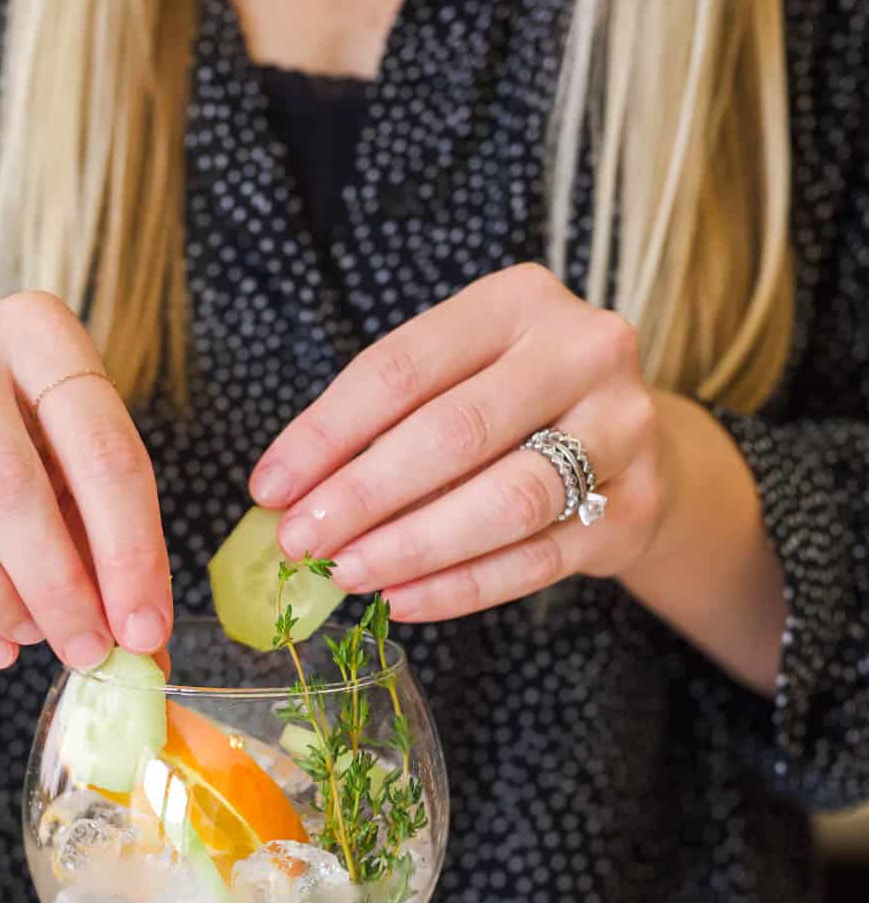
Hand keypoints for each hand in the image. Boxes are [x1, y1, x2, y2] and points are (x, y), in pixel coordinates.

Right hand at [0, 293, 170, 669]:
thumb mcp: (81, 471)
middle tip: (84, 648)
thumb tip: (145, 648)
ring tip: (30, 637)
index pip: (100, 448)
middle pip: (3, 480)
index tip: (144, 629)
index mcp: (39, 331)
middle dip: (54, 585)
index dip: (129, 550)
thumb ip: (114, 548)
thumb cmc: (25, 445)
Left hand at [250, 264, 662, 619]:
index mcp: (518, 301)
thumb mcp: (456, 380)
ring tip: (347, 575)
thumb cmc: (514, 409)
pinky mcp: (634, 508)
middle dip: (363, 496)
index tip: (269, 489)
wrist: (633, 445)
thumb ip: (382, 424)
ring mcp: (621, 430)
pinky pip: (535, 560)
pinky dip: (461, 587)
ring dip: (412, 547)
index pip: (402, 367)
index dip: (326, 433)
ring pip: (504, 502)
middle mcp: (583, 351)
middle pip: (454, 432)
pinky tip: (404, 601)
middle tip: (301, 544)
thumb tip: (288, 499)